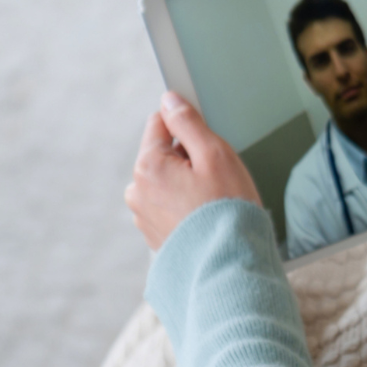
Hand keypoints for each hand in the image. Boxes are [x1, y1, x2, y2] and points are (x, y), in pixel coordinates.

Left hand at [125, 92, 261, 249]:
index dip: (188, 127)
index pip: (160, 122)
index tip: (208, 142)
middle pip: (164, 154)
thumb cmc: (227, 210)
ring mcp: (143, 216)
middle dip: (189, 159)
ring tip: (213, 202)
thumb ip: (188, 122)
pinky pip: (170, 206)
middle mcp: (137, 190)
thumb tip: (169, 100)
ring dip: (188, 184)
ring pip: (167, 180)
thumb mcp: (215, 154)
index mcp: (147, 166)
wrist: (229, 266)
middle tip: (217, 179)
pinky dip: (186, 207)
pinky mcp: (154, 235)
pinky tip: (206, 218)